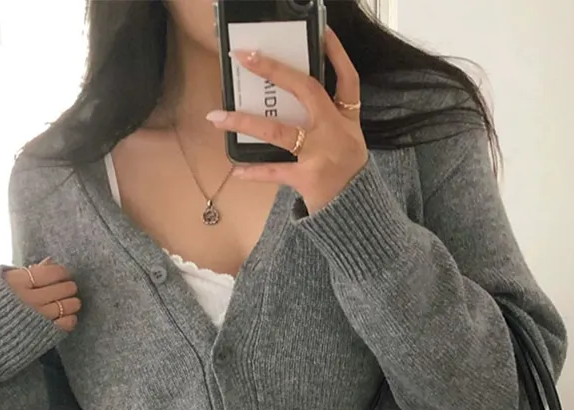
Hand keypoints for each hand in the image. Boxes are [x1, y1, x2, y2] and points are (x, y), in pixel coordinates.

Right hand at [4, 258, 80, 331]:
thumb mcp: (2, 283)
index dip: (62, 272)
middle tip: (68, 287)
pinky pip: (66, 324)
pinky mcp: (42, 334)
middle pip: (62, 288)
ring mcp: (37, 318)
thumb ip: (26, 272)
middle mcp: (28, 299)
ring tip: (71, 301)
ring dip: (73, 302)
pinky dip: (71, 319)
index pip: (50, 273)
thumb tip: (50, 262)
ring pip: (67, 306)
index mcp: (16, 283)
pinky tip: (66, 316)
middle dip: (69, 286)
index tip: (64, 273)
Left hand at [206, 26, 368, 213]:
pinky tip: (236, 170)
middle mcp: (336, 131)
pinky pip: (274, 172)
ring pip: (278, 131)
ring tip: (217, 117)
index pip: (347, 79)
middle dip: (275, 71)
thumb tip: (290, 100)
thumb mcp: (348, 143)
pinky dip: (254, 172)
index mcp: (348, 120)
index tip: (321, 31)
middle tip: (245, 57)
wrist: (356, 214)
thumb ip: (329, 121)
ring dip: (245, 121)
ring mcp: (322, 154)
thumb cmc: (346, 176)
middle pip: (307, 91)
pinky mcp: (308, 178)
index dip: (336, 54)